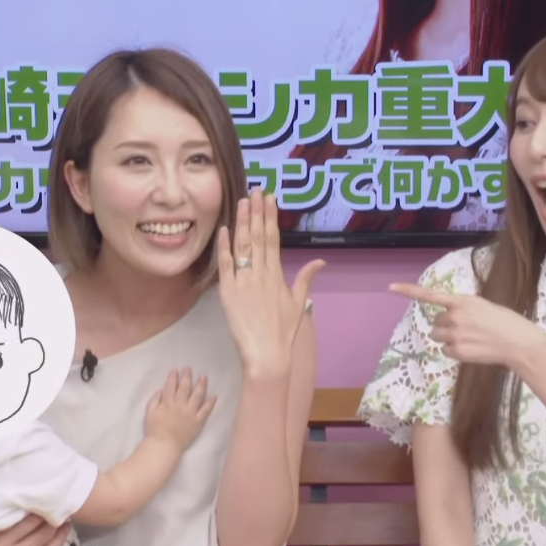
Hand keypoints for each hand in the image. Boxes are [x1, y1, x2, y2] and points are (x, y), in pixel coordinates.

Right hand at [145, 367, 216, 448]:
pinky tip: (214, 395)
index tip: (176, 370)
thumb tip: (161, 390)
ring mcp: (190, 413)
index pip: (171, 386)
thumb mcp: (150, 413)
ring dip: (201, 385)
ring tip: (204, 376)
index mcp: (167, 403)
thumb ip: (155, 400)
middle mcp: (180, 405)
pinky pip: (205, 411)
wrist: (164, 446)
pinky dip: (210, 403)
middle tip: (189, 368)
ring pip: (197, 396)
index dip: (174, 377)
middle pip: (184, 388)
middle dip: (187, 376)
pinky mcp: (198, 422)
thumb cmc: (155, 430)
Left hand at [217, 187, 324, 379]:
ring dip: (243, 222)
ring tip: (243, 201)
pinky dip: (225, 247)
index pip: (273, 239)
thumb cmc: (284, 332)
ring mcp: (243, 282)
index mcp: (277, 275)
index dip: (271, 217)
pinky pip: (226, 266)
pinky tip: (225, 230)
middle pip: (258, 237)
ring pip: (242, 246)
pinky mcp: (228, 293)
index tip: (269, 198)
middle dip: (257, 211)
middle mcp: (261, 274)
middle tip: (255, 190)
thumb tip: (320, 262)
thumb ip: (305, 279)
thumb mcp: (298, 303)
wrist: (267, 355)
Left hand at [390, 282, 545, 367]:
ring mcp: (454, 335)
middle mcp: (455, 317)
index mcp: (462, 301)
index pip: (430, 295)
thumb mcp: (483, 305)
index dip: (409, 291)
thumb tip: (448, 317)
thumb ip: (463, 308)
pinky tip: (471, 348)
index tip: (391, 287)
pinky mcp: (457, 352)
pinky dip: (455, 351)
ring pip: (438, 337)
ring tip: (469, 338)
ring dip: (448, 337)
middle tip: (466, 328)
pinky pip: (446, 351)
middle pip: (436, 322)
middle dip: (446, 326)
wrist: (518, 342)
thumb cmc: (505, 321)